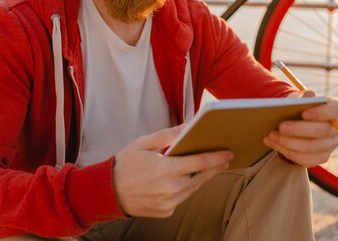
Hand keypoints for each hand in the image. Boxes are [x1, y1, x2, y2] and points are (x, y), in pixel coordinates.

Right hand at [113, 125, 232, 217]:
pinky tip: (190, 178)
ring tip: (211, 168)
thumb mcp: (143, 143)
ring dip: (203, 178)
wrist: (108, 192)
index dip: (216, 158)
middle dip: (215, 168)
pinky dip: (187, 187)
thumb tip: (186, 127)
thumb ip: (166, 135)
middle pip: (201, 177)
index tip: (228, 153)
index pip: (199, 163)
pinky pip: (183, 197)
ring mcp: (169, 203)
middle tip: (226, 159)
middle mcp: (170, 189)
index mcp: (165, 170)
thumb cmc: (126, 164)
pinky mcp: (166, 211)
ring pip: (193, 188)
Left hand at [263, 90, 337, 166]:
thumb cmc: (299, 107)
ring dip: (289, 142)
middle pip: (323, 131)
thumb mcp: (299, 99)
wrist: (297, 121)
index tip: (304, 113)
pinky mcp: (321, 158)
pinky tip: (272, 143)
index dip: (322, 112)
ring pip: (312, 148)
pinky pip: (305, 159)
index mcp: (336, 109)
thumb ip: (303, 98)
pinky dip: (286, 151)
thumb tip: (309, 95)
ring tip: (272, 135)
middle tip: (281, 126)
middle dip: (299, 130)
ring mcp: (330, 145)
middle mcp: (337, 128)